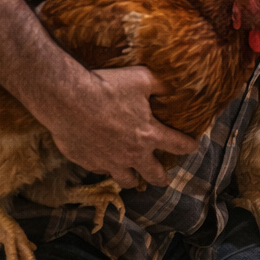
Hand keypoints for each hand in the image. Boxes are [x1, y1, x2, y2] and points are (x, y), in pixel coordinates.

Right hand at [46, 66, 197, 188]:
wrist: (67, 99)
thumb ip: (161, 85)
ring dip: (133, 179)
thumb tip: (175, 86)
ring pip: (127, 181)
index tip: (192, 146)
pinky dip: (106, 167)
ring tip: (134, 177)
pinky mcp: (88, 163)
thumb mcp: (141, 78)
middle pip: (154, 175)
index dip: (189, 146)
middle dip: (162, 178)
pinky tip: (105, 161)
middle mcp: (133, 154)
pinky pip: (101, 171)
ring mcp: (110, 162)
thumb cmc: (106, 87)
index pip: (179, 145)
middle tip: (163, 179)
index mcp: (150, 135)